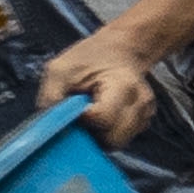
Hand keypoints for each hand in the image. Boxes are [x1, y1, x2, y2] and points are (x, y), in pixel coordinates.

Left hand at [37, 30, 160, 147]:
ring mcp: (145, 115)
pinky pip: (121, 140)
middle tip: (81, 115)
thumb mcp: (60, 69)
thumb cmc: (89, 58)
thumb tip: (48, 130)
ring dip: (99, 135)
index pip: (103, 119)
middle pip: (112, 139)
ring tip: (91, 114)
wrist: (121, 48)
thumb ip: (51, 98)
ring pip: (117, 143)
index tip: (75, 109)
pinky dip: (108, 134)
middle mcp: (140, 103)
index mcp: (123, 85)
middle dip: (91, 133)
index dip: (83, 120)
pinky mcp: (143, 123)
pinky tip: (102, 117)